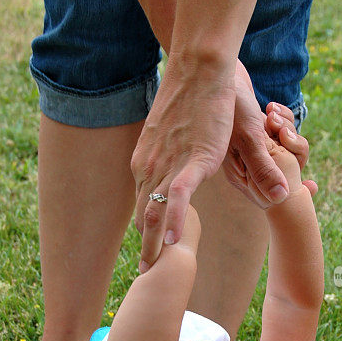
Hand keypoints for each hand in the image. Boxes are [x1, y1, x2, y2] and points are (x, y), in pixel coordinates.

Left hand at [132, 53, 236, 272]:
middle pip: (144, 213)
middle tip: (143, 273)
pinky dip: (175, 221)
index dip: (143, 228)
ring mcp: (169, 164)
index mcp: (146, 161)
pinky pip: (179, 198)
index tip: (144, 250)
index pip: (142, 201)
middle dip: (144, 245)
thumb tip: (186, 172)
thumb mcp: (183, 133)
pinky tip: (172, 244)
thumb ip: (182, 157)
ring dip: (153, 244)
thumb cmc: (194, 97)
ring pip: (156, 211)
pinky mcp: (192, 161)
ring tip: (152, 272)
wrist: (199, 68)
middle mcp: (150, 166)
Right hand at [222, 61, 309, 205]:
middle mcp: (246, 164)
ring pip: (286, 151)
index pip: (271, 197)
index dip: (293, 192)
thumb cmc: (230, 104)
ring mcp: (253, 147)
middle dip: (291, 152)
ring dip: (286, 131)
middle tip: (284, 133)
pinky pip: (282, 133)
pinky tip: (270, 107)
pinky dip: (282, 120)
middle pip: (284, 173)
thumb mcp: (250, 139)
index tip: (312, 185)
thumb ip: (264, 170)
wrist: (218, 70)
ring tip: (272, 115)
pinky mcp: (258, 130)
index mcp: (240, 174)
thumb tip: (281, 198)